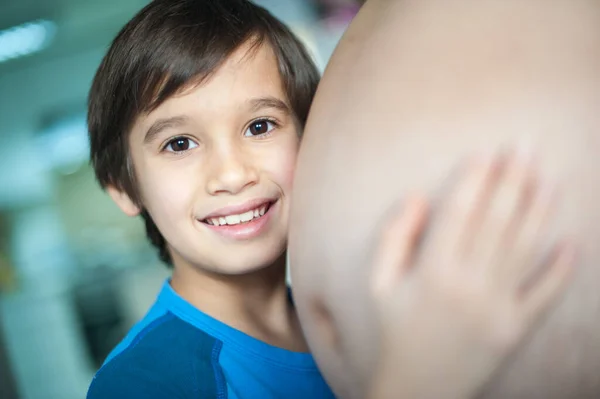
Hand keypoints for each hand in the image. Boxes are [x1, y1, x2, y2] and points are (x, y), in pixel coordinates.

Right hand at [368, 149, 576, 398]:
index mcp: (433, 271)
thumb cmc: (393, 329)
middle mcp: (470, 285)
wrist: (417, 388)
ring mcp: (497, 307)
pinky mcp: (515, 329)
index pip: (461, 212)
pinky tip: (572, 242)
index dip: (475, 179)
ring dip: (539, 210)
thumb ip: (393, 237)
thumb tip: (418, 196)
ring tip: (549, 177)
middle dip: (513, 180)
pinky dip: (560, 270)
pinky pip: (544, 295)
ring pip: (525, 248)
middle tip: (527, 146)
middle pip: (498, 221)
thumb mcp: (378, 283)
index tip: (487, 151)